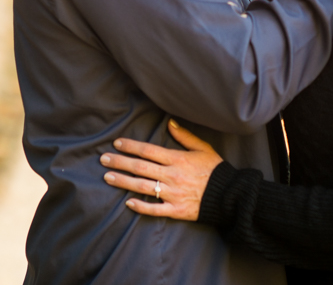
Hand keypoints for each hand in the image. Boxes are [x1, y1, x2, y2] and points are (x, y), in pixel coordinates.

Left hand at [100, 119, 222, 220]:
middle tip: (103, 159)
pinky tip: (128, 203)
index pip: (148, 150)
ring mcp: (173, 194)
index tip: (116, 144)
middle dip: (120, 162)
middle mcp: (172, 175)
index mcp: (177, 159)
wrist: (229, 194)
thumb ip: (184, 136)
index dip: (131, 146)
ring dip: (123, 182)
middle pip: (140, 167)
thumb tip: (169, 122)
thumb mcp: (202, 148)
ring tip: (108, 177)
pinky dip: (141, 207)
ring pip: (143, 187)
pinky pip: (155, 209)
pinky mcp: (176, 210)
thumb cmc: (215, 169)